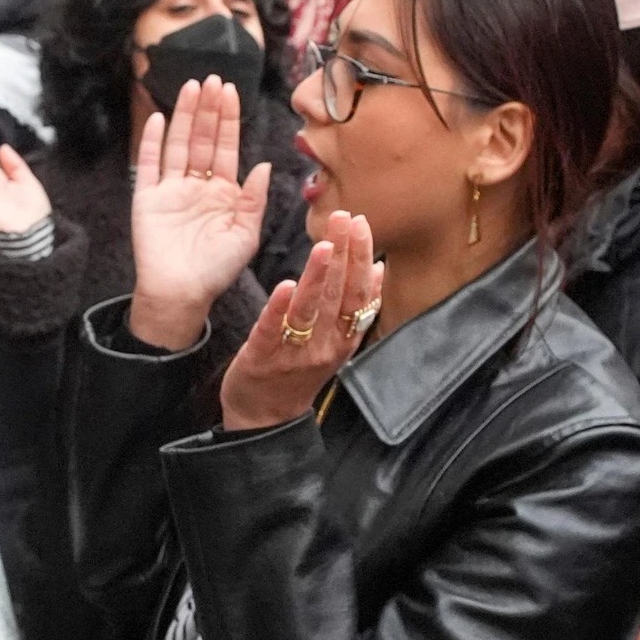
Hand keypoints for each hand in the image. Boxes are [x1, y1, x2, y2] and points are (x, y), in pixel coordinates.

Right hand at [125, 76, 271, 349]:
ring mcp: (171, 190)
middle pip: (203, 139)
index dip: (229, 120)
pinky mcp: (147, 198)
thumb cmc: (217, 270)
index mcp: (224, 193)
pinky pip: (150, 164)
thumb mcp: (246, 235)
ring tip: (190, 87)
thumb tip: (263, 163)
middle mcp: (198, 186)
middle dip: (208, 109)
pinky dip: (152, 141)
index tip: (231, 91)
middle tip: (212, 78)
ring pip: (178, 144)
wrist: (181, 294)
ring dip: (184, 116)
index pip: (227, 148)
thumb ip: (255, 199)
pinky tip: (157, 118)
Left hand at [218, 211, 384, 430]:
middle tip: (345, 218)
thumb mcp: (335, 342)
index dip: (362, 258)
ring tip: (324, 246)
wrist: (266, 420)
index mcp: (343, 339)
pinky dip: (280, 308)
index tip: (362, 224)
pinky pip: (272, 331)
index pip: (359, 294)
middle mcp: (324, 346)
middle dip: (343, 255)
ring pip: (310, 311)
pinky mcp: (261, 358)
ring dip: (318, 278)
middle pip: (338, 296)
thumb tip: (379, 269)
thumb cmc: (299, 373)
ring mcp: (293, 353)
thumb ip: (355, 308)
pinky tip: (286, 285)